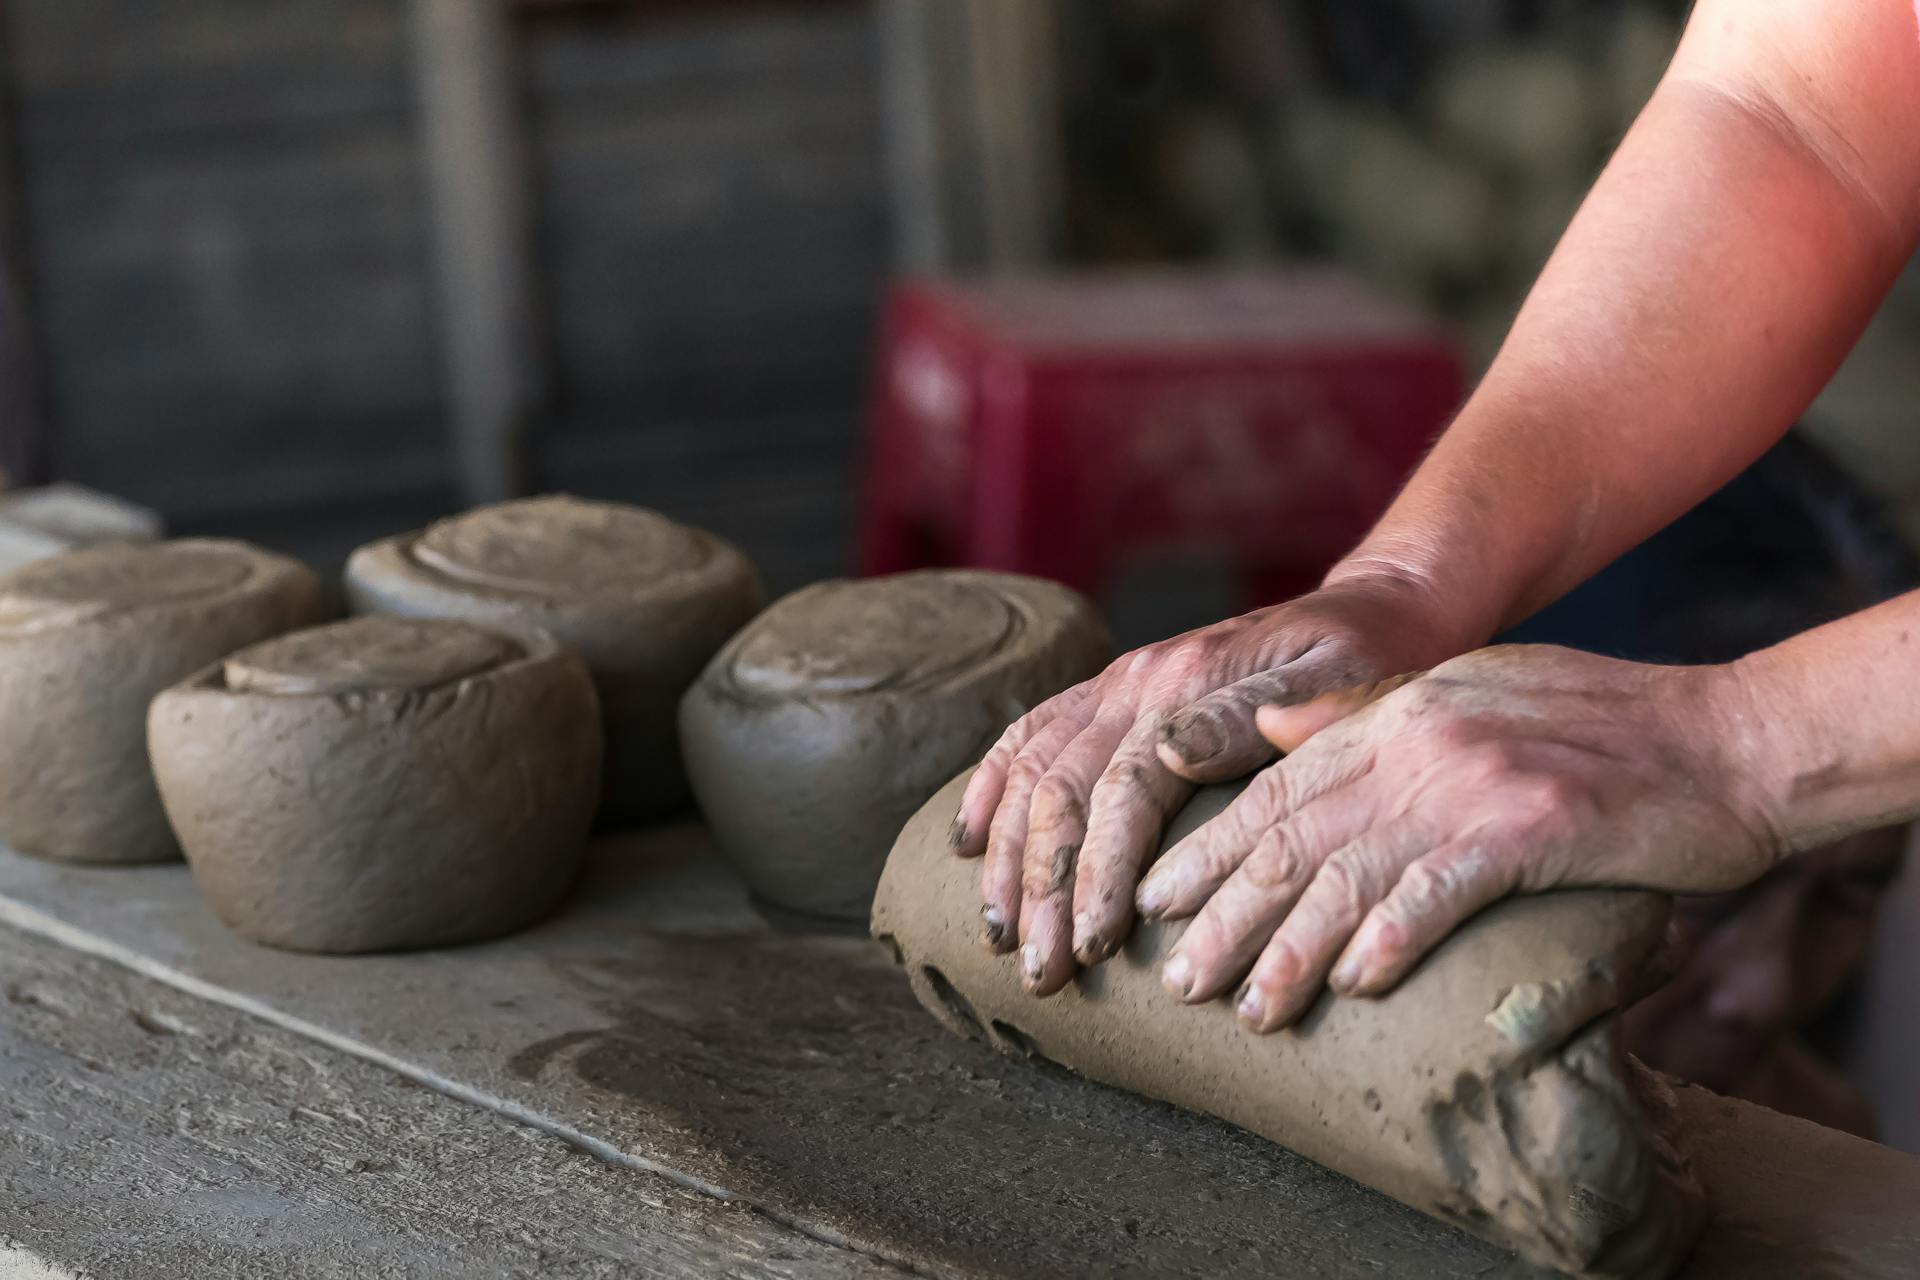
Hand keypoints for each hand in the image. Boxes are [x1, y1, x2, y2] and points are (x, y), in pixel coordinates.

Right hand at [947, 574, 1455, 996]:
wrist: (1374, 609)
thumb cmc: (1373, 661)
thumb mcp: (1346, 679)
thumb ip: (1258, 714)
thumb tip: (1170, 753)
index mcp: (1188, 682)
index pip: (1123, 791)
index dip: (1100, 874)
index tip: (1093, 950)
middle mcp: (1137, 679)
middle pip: (1063, 791)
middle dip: (1044, 890)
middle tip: (1041, 974)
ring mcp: (1114, 682)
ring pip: (1032, 772)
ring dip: (1009, 860)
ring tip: (1002, 939)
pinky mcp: (1108, 691)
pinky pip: (1027, 735)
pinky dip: (989, 790)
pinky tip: (967, 845)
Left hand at [1139, 644, 1786, 1031]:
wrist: (1727, 739)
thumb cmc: (1599, 725)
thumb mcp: (1468, 692)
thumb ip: (1365, 711)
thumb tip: (1268, 728)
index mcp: (1395, 710)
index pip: (1275, 787)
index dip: (1209, 850)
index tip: (1156, 904)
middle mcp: (1418, 739)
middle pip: (1292, 836)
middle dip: (1224, 913)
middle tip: (1176, 979)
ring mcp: (1471, 781)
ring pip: (1347, 874)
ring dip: (1291, 950)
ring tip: (1250, 1009)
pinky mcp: (1531, 826)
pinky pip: (1436, 891)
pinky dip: (1388, 939)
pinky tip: (1353, 985)